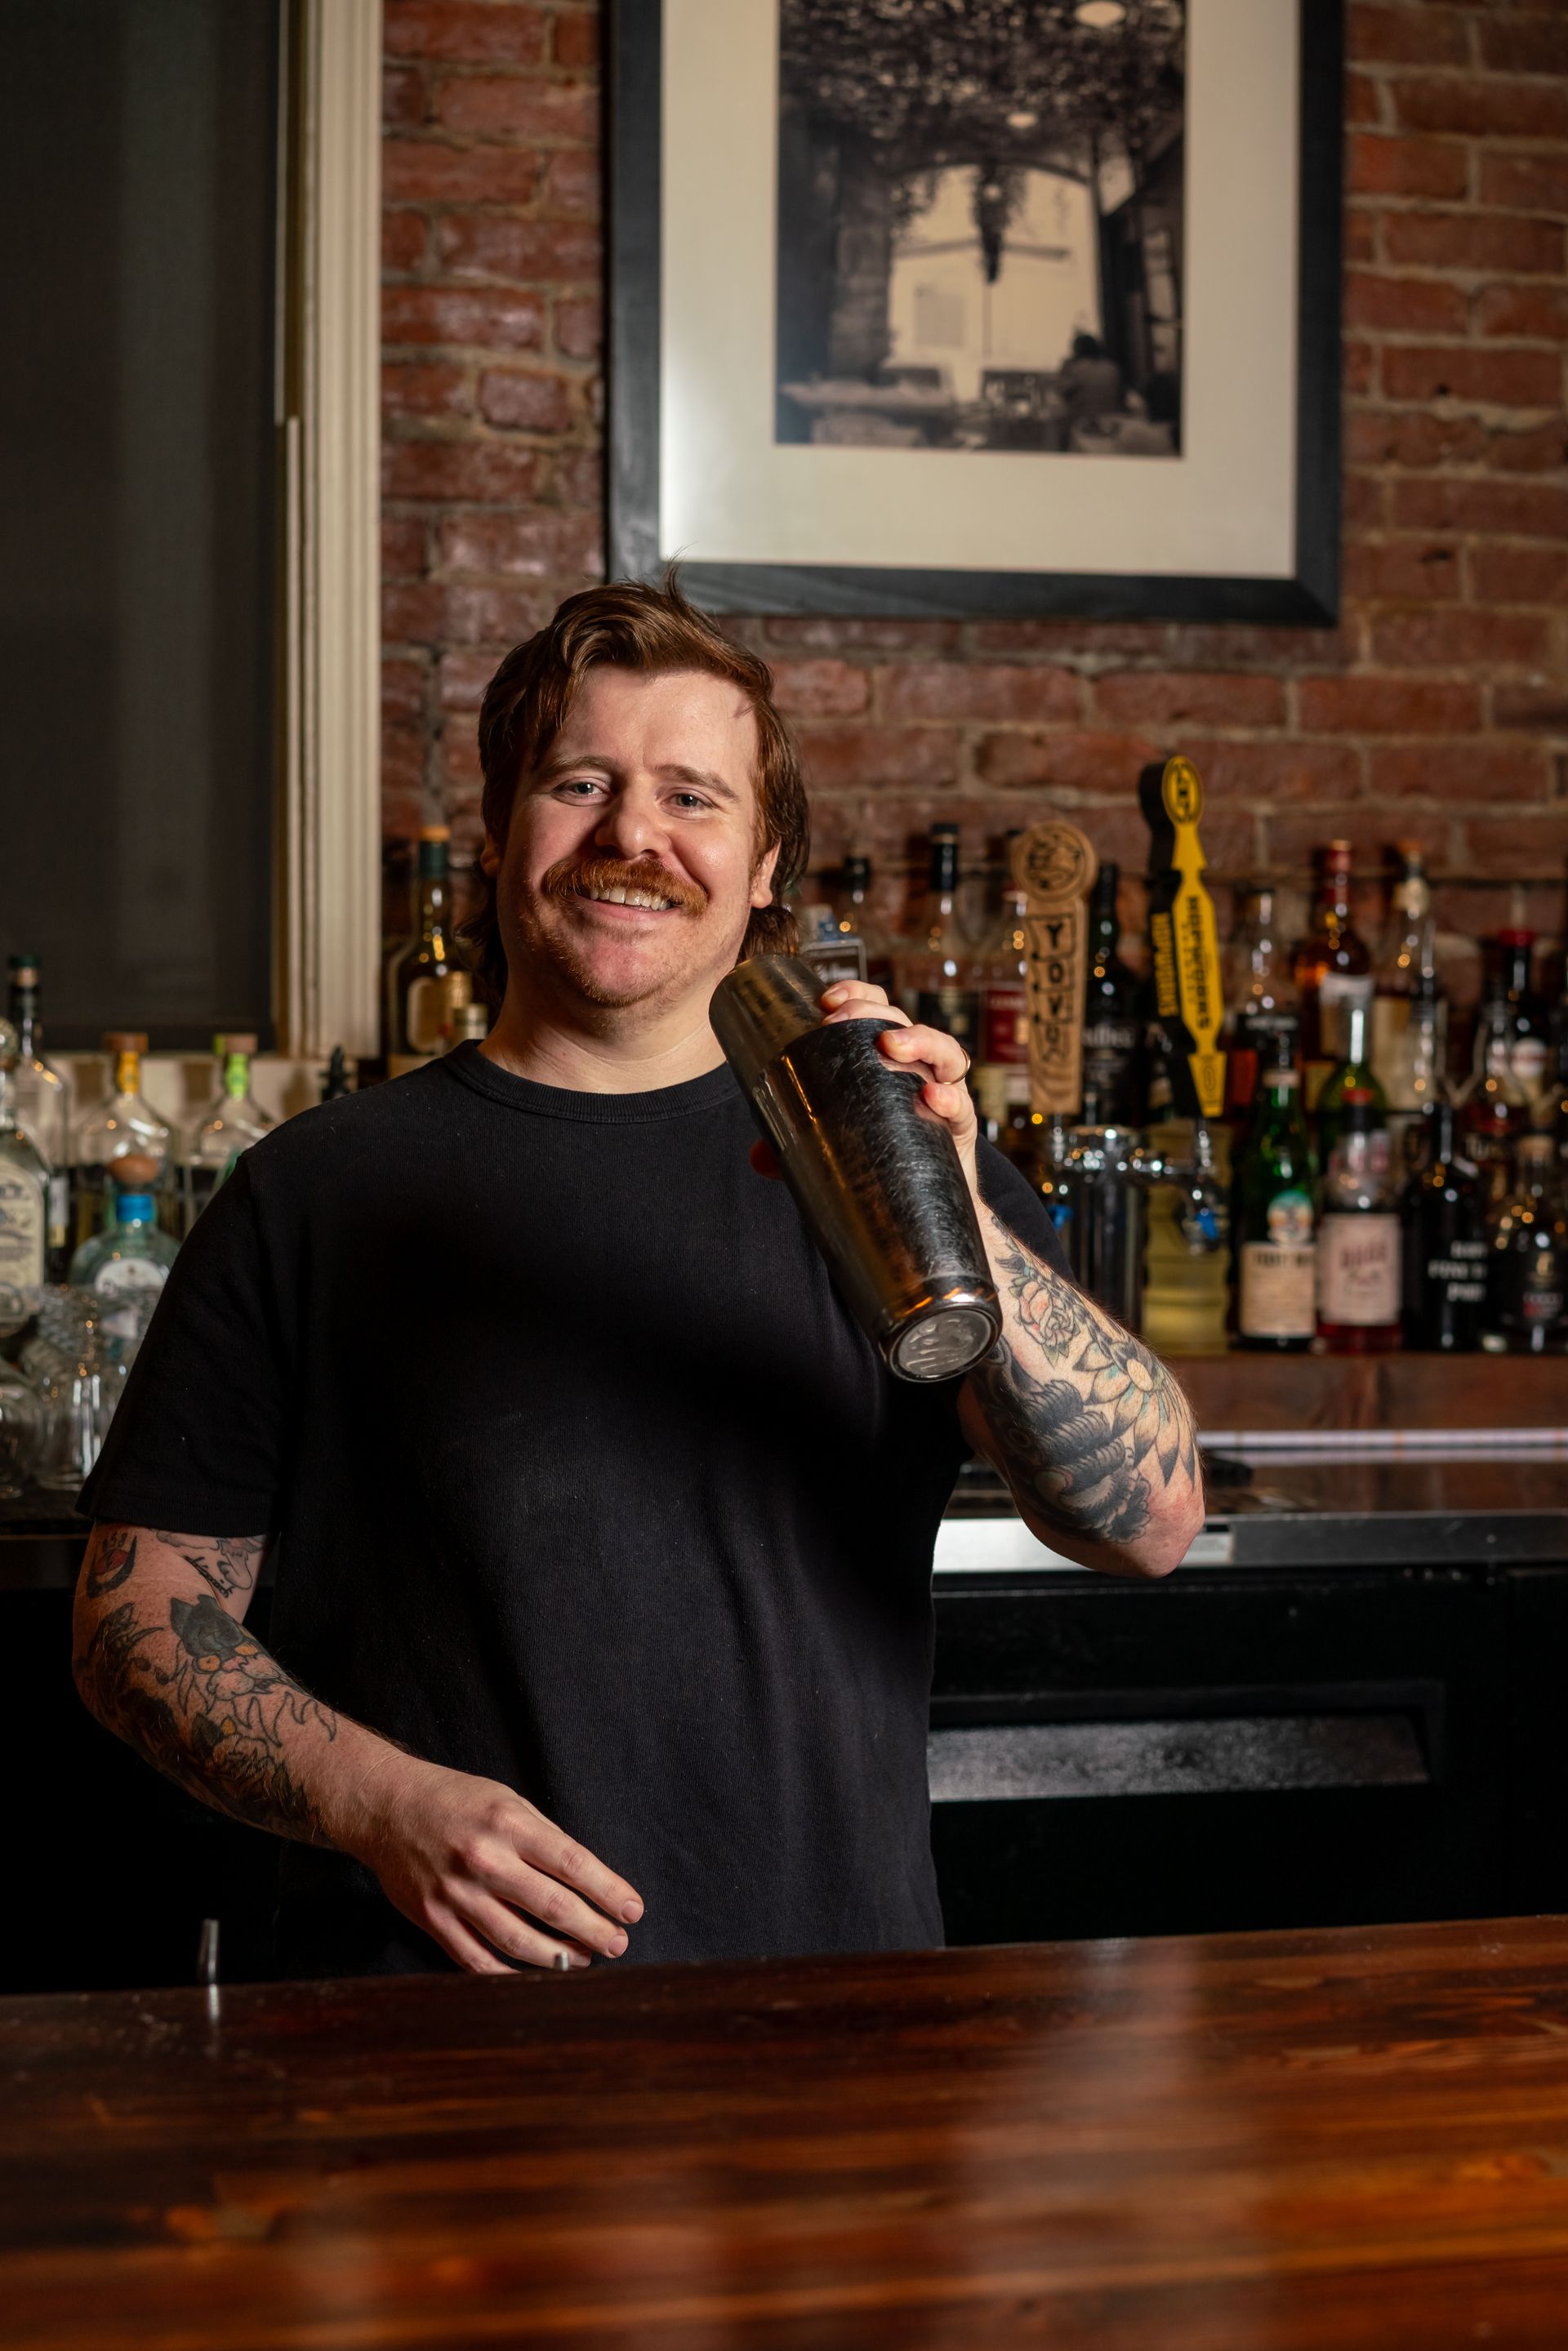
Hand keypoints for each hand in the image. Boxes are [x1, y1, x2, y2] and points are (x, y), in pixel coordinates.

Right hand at [348, 1750, 643, 1974]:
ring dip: (558, 1958)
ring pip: (517, 1941)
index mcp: (509, 1823)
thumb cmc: (457, 1801)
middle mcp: (484, 1859)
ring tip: (584, 1960)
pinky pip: (477, 1960)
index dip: (608, 1891)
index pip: (572, 1863)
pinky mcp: (433, 1919)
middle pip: (552, 1906)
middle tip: (618, 1943)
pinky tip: (533, 1976)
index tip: (633, 1910)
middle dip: (593, 1930)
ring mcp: (456, 1894)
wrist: (387, 1807)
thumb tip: (587, 1881)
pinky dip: (508, 1975)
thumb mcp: (507, 1802)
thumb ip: (543, 1839)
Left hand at [747, 980, 978, 1194]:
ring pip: (944, 1052)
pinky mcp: (960, 1126)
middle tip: (840, 1022)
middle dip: (872, 1011)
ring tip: (891, 1046)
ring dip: (920, 1040)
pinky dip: (950, 1099)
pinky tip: (933, 1098)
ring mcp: (943, 1090)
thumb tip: (758, 1159)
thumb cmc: (873, 1155)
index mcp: (886, 1056)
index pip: (877, 1007)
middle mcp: (917, 1065)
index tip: (826, 999)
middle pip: (902, 1021)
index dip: (857, 992)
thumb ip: (793, 1148)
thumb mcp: (829, 1144)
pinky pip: (962, 1107)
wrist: (918, 1204)